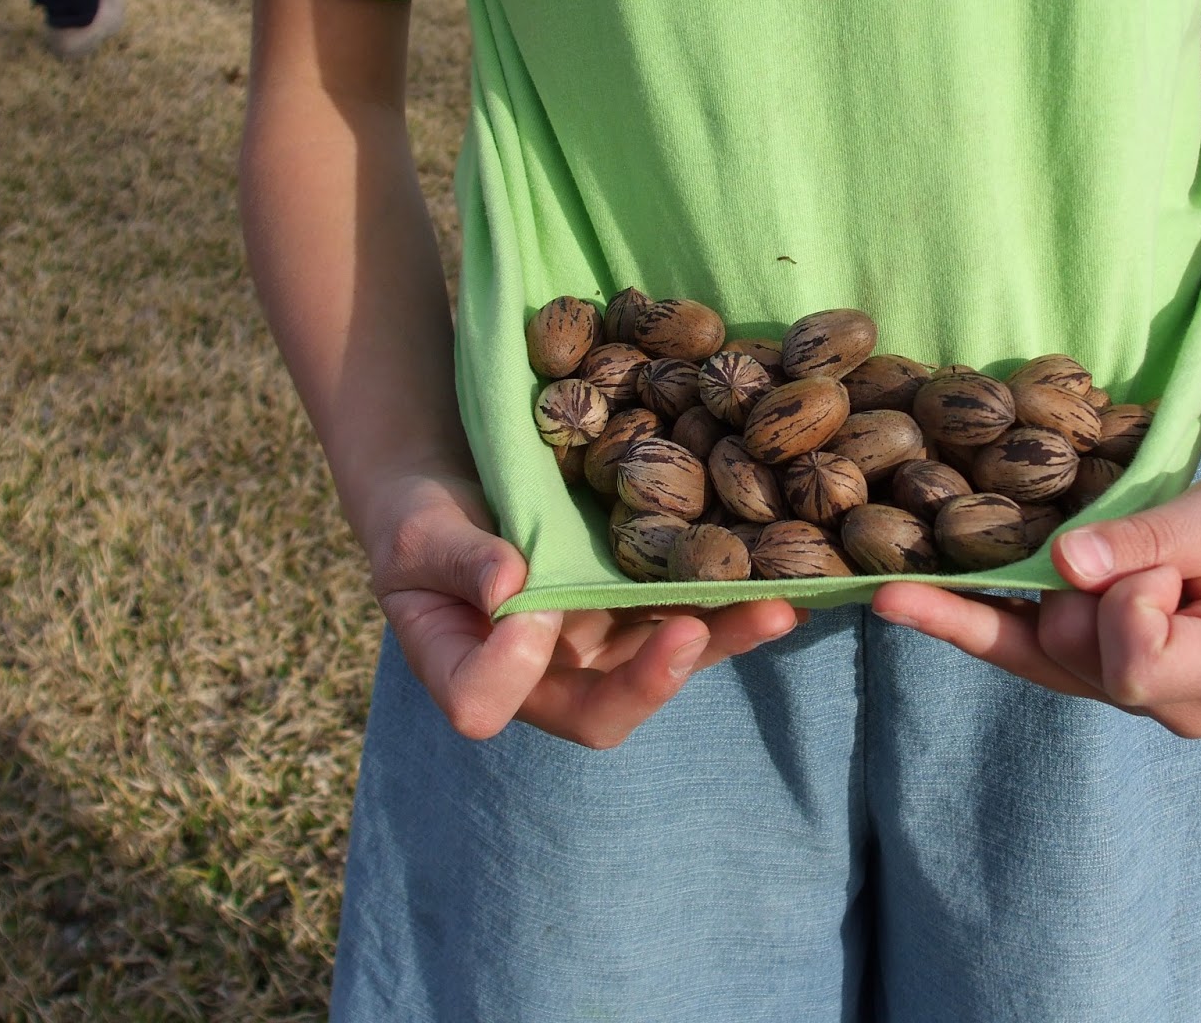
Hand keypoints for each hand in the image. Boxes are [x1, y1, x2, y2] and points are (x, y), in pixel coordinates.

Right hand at [363, 471, 799, 745]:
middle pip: (600, 710)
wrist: (464, 490)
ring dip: (720, 639)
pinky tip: (780, 579)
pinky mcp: (643, 608)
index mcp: (470, 675)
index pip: (485, 704)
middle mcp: (546, 679)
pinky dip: (733, 599)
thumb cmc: (420, 519)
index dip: (508, 670)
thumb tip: (510, 587)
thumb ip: (460, 561)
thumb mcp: (420, 533)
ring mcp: (602, 648)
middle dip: (651, 681)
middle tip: (687, 633)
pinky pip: (692, 612)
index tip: (524, 608)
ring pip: (665, 661)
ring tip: (771, 609)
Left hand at [871, 463, 1200, 737]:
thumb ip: (1150, 540)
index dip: (1128, 601)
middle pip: (1076, 653)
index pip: (1134, 662)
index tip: (1162, 563)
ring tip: (1103, 555)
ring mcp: (1120, 690)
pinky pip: (1010, 645)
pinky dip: (957, 616)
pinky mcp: (1084, 664)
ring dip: (1050, 589)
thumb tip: (1062, 562)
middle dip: (1093, 587)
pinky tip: (893, 600)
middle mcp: (1170, 704)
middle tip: (1151, 548)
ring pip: (1036, 648)